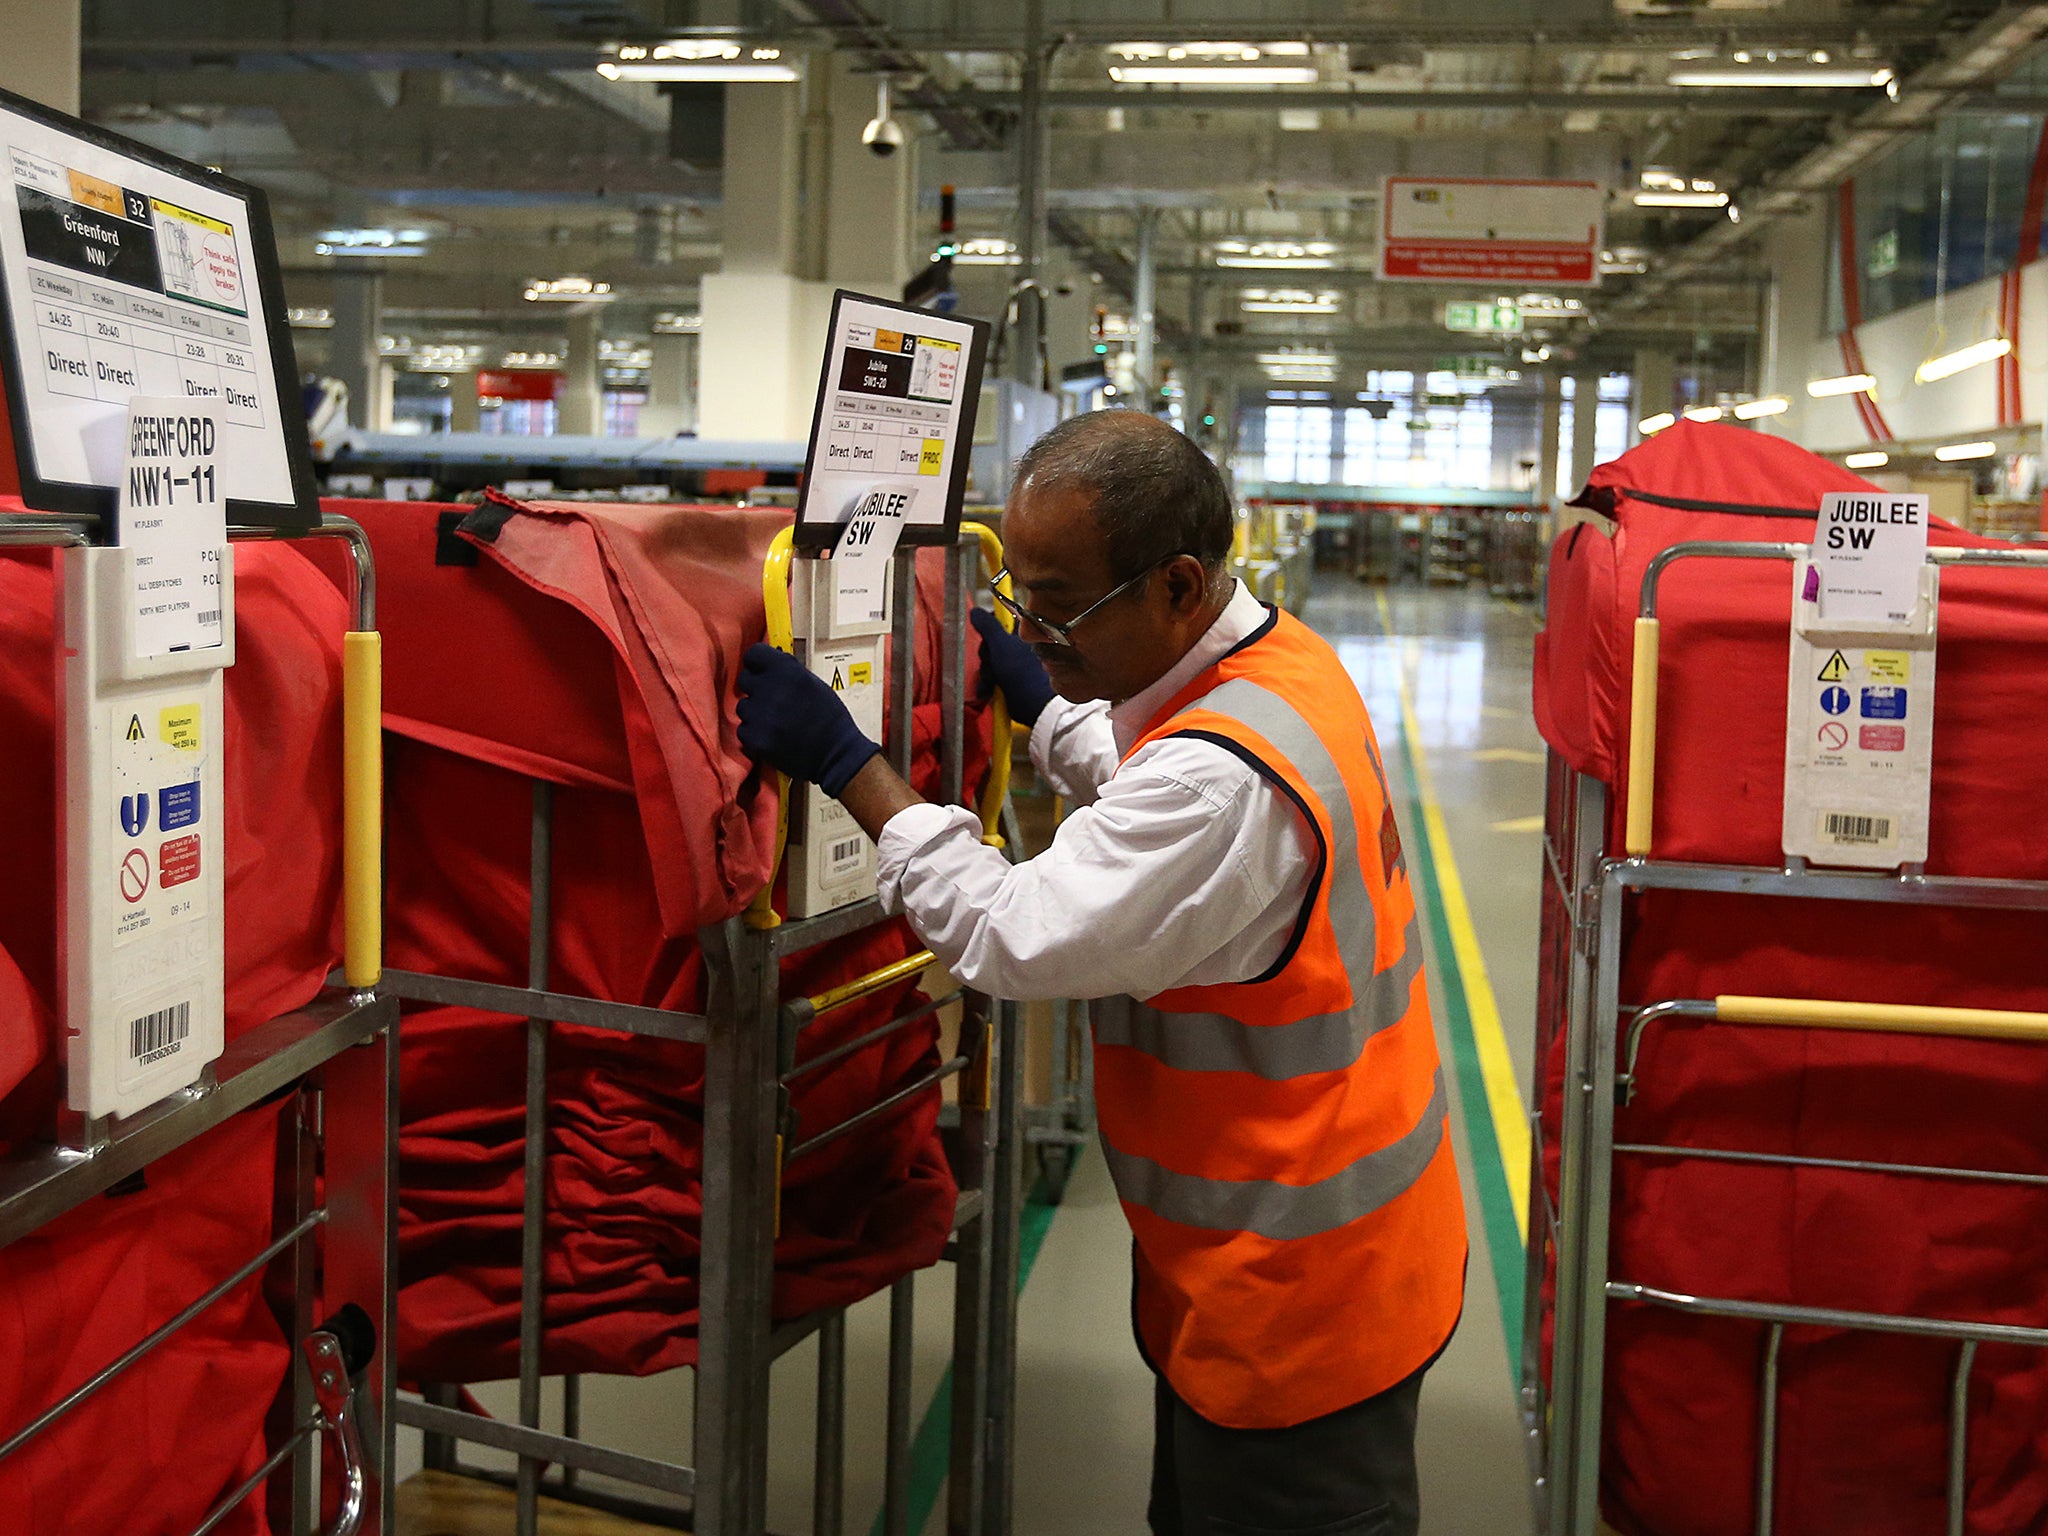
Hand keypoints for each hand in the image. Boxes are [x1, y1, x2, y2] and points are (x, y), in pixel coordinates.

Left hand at [736, 644, 881, 796]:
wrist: (836, 754)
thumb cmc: (830, 720)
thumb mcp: (815, 684)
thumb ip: (790, 670)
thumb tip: (773, 661)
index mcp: (787, 671)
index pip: (754, 654)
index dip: (757, 664)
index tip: (761, 671)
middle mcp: (771, 689)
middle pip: (745, 679)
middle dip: (756, 688)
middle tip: (772, 700)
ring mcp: (760, 714)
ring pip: (743, 706)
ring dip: (755, 713)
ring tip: (776, 721)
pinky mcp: (755, 738)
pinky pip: (743, 729)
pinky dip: (755, 734)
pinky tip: (773, 735)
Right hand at [970, 607, 1054, 727]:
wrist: (1036, 708)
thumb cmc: (1024, 676)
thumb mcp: (1002, 647)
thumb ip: (988, 627)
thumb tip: (976, 611)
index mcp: (1022, 633)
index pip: (997, 622)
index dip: (987, 632)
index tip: (985, 642)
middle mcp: (1021, 646)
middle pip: (991, 644)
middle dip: (986, 658)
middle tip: (990, 668)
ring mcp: (1018, 664)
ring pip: (991, 662)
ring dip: (986, 674)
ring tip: (990, 685)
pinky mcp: (1015, 680)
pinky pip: (995, 676)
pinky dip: (990, 684)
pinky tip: (990, 691)